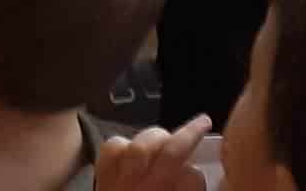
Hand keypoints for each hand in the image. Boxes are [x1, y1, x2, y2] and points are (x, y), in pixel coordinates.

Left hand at [97, 120, 214, 190]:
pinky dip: (123, 145)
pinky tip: (131, 150)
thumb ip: (184, 189)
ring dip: (156, 137)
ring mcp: (122, 184)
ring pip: (140, 145)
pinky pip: (112, 149)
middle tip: (202, 121)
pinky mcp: (102, 178)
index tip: (198, 179)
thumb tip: (193, 181)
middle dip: (189, 133)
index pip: (192, 180)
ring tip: (166, 137)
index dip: (197, 178)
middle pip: (171, 153)